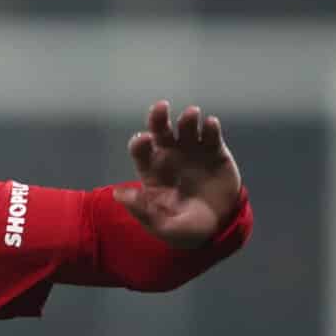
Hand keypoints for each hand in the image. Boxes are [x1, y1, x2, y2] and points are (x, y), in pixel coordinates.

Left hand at [121, 101, 243, 245]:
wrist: (218, 227)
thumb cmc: (184, 228)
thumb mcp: (163, 226)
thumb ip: (143, 210)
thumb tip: (117, 195)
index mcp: (152, 170)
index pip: (140, 149)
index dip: (140, 142)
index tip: (145, 140)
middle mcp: (170, 155)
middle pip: (160, 130)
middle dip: (158, 117)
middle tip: (161, 107)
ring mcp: (192, 150)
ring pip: (186, 126)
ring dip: (187, 118)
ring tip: (192, 115)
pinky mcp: (215, 151)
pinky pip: (211, 134)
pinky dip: (210, 126)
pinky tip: (210, 125)